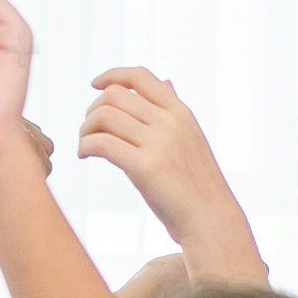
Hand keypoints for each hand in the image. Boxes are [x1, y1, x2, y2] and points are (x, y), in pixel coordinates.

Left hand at [77, 68, 261, 282]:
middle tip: (89, 131)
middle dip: (93, 110)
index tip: (94, 84)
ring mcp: (159, 144)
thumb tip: (166, 81)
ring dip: (85, 129)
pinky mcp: (146, 167)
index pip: (140, 76)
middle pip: (114, 95)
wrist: (212, 222)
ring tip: (85, 146)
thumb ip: (173, 110)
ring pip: (104, 116)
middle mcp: (170, 122)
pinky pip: (102, 143)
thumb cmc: (197, 186)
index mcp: (181, 113)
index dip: (112, 75)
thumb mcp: (190, 139)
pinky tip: (85, 156)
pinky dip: (85, 146)